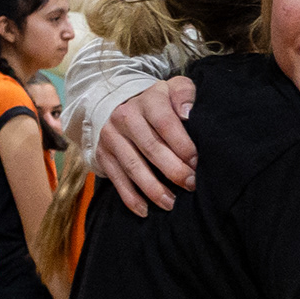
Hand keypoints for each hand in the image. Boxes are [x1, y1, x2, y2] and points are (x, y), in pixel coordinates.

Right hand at [101, 76, 201, 214]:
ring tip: (171, 203)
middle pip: (151, 148)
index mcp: (147, 100)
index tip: (196, 161)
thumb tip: (188, 113)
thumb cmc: (157, 102)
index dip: (182, 144)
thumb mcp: (172, 89)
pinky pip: (117, 179)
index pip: (165, 122)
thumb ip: (184, 94)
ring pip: (133, 167)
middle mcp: (125, 117)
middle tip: (191, 184)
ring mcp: (111, 137)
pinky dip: (131, 197)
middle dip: (173, 170)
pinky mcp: (103, 155)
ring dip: (153, 189)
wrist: (117, 103)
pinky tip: (145, 210)